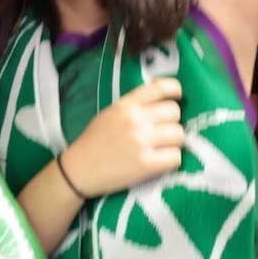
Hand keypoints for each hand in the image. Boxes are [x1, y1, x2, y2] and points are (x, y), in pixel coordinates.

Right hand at [61, 78, 184, 197]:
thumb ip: (134, 107)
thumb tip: (162, 105)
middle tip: (162, 133)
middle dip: (171, 123)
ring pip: (179, 135)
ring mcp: (142, 141)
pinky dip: (170, 161)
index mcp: (126, 105)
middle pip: (175, 113)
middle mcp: (136, 119)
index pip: (161, 88)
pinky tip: (159, 163)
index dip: (175, 91)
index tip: (178, 98)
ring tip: (160, 150)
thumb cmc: (93, 143)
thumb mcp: (110, 114)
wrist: (78, 171)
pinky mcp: (146, 164)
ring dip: (173, 143)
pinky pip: (176, 157)